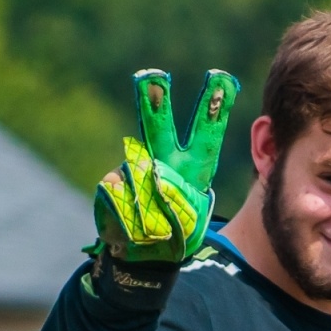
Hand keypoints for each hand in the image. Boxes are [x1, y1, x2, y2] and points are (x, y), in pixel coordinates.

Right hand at [89, 68, 239, 262]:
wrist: (145, 255)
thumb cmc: (176, 231)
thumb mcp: (192, 219)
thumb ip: (179, 199)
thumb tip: (146, 177)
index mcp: (192, 167)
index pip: (207, 133)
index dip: (215, 108)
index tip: (222, 77)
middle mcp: (163, 161)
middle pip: (160, 126)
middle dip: (156, 99)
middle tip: (152, 75)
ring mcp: (134, 171)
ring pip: (133, 169)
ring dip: (142, 200)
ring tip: (151, 225)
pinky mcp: (109, 185)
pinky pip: (114, 191)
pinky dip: (123, 211)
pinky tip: (129, 224)